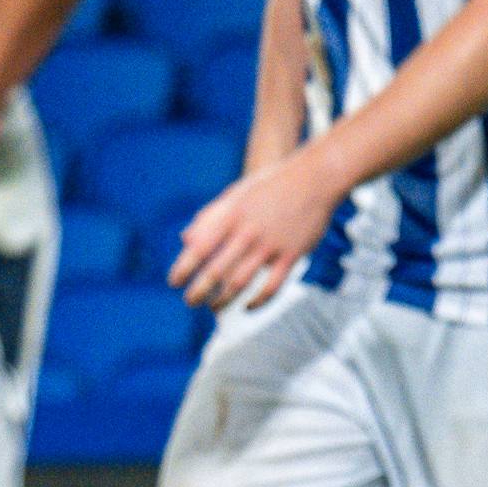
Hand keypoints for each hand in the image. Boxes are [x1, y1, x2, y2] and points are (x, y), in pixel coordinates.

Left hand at [169, 151, 342, 311]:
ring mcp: (270, 245)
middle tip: (189, 302)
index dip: (183, 269)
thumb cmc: (269, 186)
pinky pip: (272, 286)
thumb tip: (184, 240)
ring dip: (222, 300)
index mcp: (230, 216)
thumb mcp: (235, 195)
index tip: (173, 283)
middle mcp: (248, 233)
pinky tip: (247, 306)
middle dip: (198, 292)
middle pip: (216, 272)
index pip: (198, 249)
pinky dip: (258, 301)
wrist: (314, 178)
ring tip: (213, 308)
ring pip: (240, 282)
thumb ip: (209, 218)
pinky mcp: (292, 255)